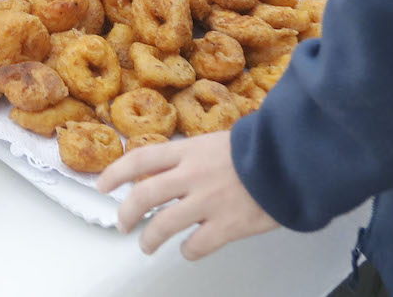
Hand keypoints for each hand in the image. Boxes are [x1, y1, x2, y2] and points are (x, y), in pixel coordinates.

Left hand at [98, 131, 278, 259]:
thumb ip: (191, 157)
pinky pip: (197, 245)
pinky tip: (188, 250)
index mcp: (188, 151)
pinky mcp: (228, 225)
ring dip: (150, 238)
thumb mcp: (216, 141)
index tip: (102, 185)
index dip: (115, 173)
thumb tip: (168, 170)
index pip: (140, 159)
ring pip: (164, 225)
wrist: (290, 160)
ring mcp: (209, 202)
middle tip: (122, 224)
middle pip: (144, 196)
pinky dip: (188, 250)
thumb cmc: (258, 150)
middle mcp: (192, 175)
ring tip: (147, 245)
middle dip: (127, 213)